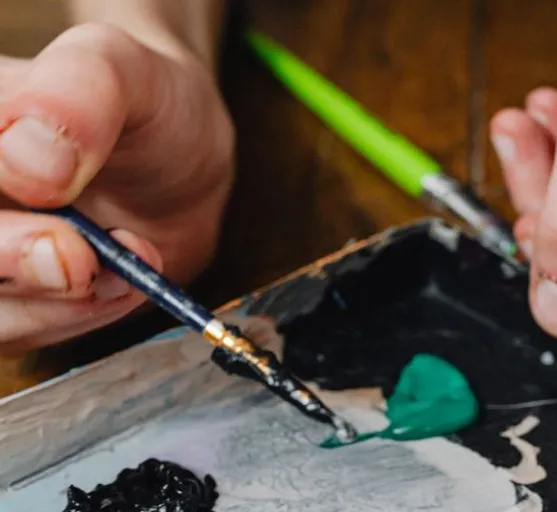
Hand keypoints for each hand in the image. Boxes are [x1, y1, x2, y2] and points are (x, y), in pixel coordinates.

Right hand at [0, 23, 233, 353]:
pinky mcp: (13, 297)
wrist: (180, 156)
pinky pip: (24, 332)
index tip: (62, 226)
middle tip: (87, 261)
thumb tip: (28, 165)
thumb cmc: (144, 102)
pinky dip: (78, 318)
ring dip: (57, 305)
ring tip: (125, 266)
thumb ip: (77, 93)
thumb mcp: (123, 67)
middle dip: (16, 269)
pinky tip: (123, 281)